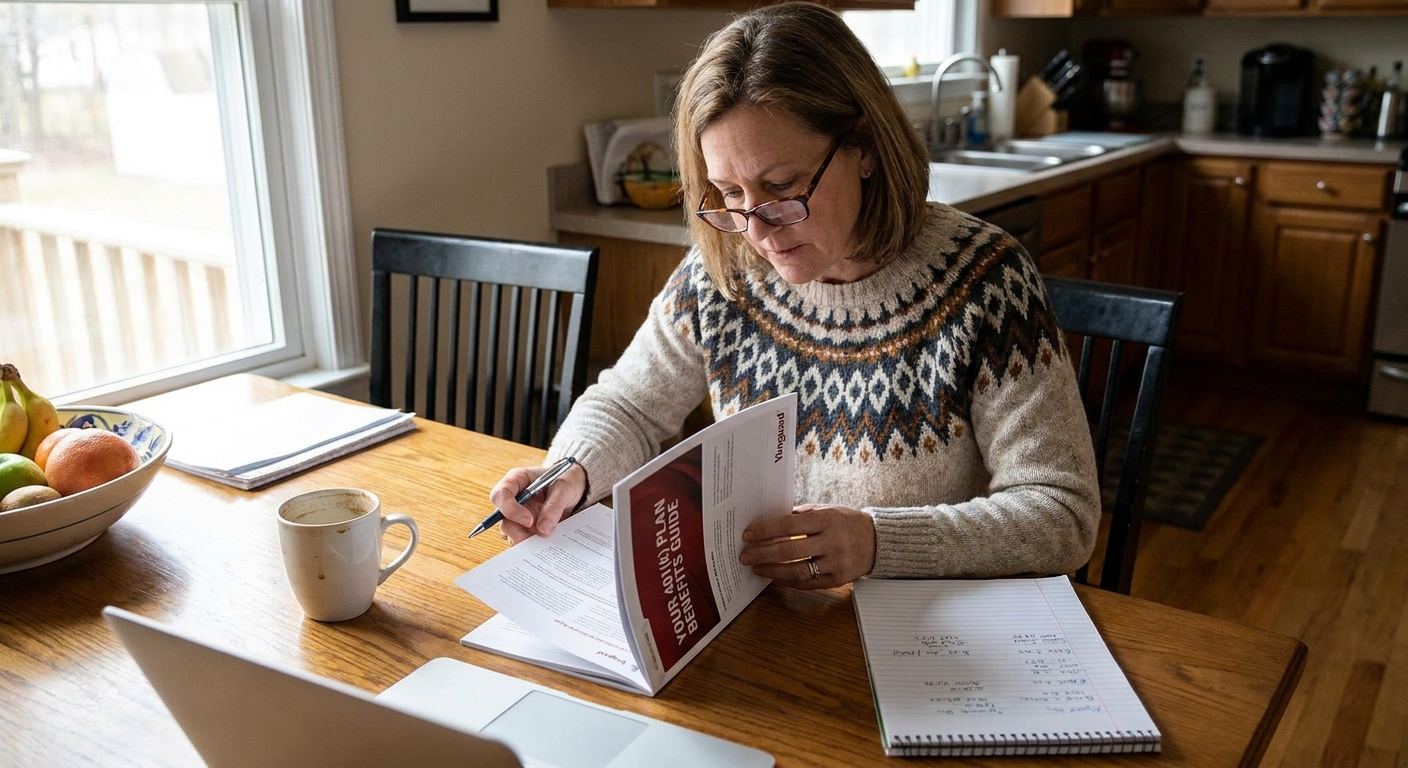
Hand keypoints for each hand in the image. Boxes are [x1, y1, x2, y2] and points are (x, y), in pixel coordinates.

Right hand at [489, 463, 587, 544]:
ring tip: (547, 536)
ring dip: (526, 539)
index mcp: (516, 480)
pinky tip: (546, 541)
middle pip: (502, 518)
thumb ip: (553, 506)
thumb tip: (543, 530)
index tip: (529, 521)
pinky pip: (521, 539)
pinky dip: (532, 544)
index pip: (501, 495)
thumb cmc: (565, 480)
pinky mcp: (522, 527)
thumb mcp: (564, 489)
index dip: (510, 510)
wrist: (572, 487)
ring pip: (510, 533)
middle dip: (518, 531)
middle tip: (539, 536)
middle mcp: (511, 498)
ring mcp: (515, 514)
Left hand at [738, 503, 875, 589]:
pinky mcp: (839, 579)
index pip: (789, 524)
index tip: (748, 534)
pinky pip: (809, 584)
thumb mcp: (826, 510)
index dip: (766, 530)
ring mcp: (836, 563)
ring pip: (798, 571)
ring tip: (756, 568)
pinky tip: (775, 578)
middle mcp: (832, 541)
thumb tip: (770, 524)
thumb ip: (800, 515)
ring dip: (773, 571)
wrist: (878, 541)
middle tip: (745, 555)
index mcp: (827, 519)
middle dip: (763, 553)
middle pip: (790, 550)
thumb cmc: (847, 522)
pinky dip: (789, 582)